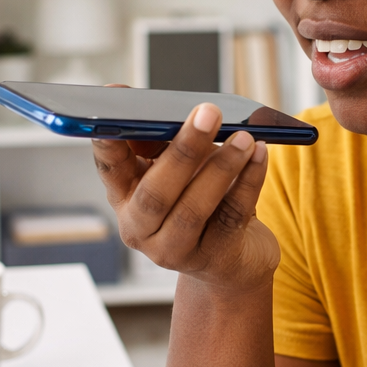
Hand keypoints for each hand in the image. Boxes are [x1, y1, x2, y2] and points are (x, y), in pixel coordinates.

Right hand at [93, 101, 279, 291]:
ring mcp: (174, 249)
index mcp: (124, 196)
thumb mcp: (177, 168)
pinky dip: (249, 182)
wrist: (230, 259)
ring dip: (222, 167)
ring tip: (244, 138)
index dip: (108, 142)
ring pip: (194, 209)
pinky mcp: (213, 258)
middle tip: (208, 114)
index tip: (116, 113)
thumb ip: (164, 139)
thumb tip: (165, 107)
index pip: (109, 167)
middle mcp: (140, 228)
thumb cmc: (199, 199)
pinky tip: (258, 155)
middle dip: (184, 151)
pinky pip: (231, 215)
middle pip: (156, 194)